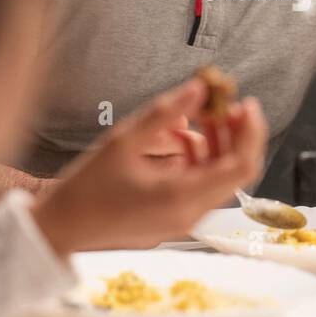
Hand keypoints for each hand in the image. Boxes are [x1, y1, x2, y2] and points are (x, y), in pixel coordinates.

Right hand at [33, 77, 267, 253]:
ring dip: (219, 146)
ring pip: (221, 179)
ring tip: (201, 117)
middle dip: (238, 134)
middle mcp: (190, 214)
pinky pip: (202, 187)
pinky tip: (182, 139)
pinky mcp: (176, 220)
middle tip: (226, 105)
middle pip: (237, 172)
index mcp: (181, 196)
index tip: (246, 104)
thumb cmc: (87, 187)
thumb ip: (165, 113)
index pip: (241, 165)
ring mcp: (185, 220)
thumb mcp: (124, 140)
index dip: (252, 132)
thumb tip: (200, 88)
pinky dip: (202, 161)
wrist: (63, 228)